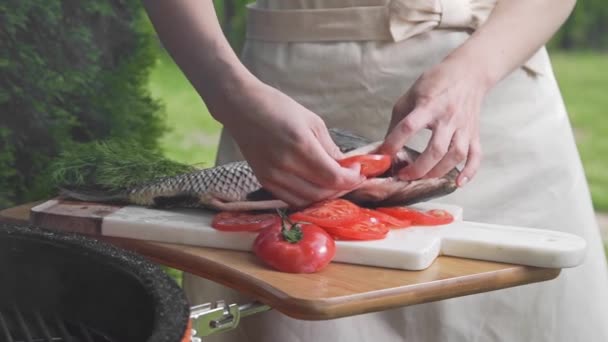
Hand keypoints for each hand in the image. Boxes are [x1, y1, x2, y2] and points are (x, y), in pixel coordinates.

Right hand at [219, 82, 364, 207]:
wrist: (241, 107)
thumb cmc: (278, 107)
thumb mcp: (312, 121)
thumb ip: (329, 147)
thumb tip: (345, 166)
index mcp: (300, 145)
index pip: (333, 177)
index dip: (351, 179)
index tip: (358, 171)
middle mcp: (285, 165)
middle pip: (322, 192)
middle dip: (342, 188)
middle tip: (350, 178)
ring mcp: (272, 176)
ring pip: (307, 200)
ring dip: (326, 195)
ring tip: (334, 183)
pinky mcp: (264, 180)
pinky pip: (291, 199)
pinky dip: (307, 198)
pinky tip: (315, 187)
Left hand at [378, 58, 490, 186]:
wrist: (469, 72)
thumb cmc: (436, 83)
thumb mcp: (411, 95)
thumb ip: (398, 120)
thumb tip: (385, 145)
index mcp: (429, 105)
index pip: (409, 126)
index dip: (394, 142)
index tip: (384, 154)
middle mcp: (448, 117)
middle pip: (436, 149)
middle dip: (418, 168)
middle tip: (404, 175)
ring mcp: (464, 127)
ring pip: (455, 155)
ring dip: (438, 171)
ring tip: (423, 178)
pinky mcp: (474, 133)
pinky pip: (476, 155)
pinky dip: (469, 172)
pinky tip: (458, 184)